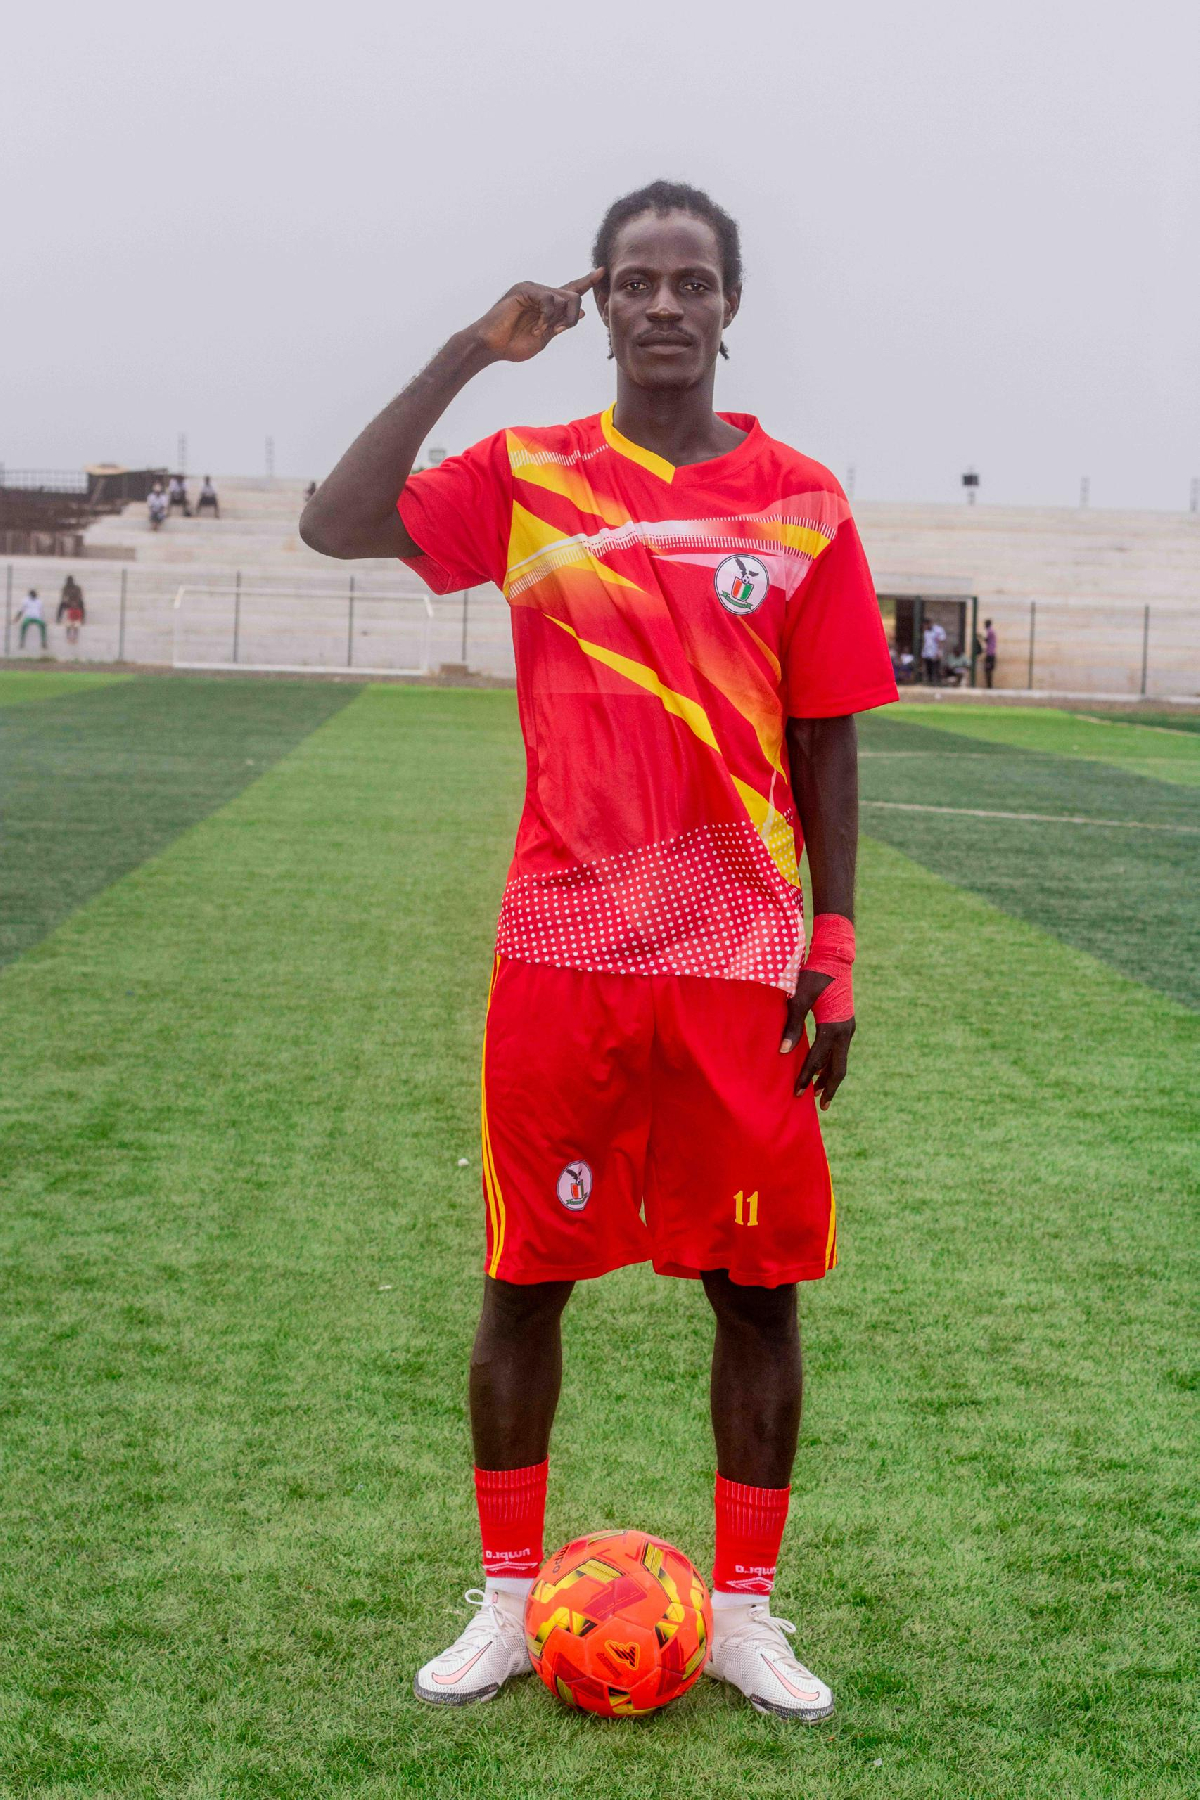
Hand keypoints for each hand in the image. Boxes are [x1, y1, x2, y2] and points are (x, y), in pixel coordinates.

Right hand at [472, 270, 603, 362]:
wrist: (491, 346)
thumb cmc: (513, 345)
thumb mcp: (544, 337)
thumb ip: (560, 324)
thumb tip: (580, 313)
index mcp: (546, 304)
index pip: (570, 290)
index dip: (586, 281)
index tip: (601, 272)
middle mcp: (541, 292)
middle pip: (573, 295)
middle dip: (571, 317)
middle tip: (558, 331)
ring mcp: (532, 289)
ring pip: (564, 297)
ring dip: (557, 319)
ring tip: (541, 331)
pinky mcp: (525, 289)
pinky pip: (549, 298)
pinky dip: (547, 316)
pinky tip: (538, 327)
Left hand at [780, 969, 855, 1110]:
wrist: (835, 957)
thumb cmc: (815, 975)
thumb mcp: (800, 998)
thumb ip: (791, 1024)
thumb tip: (783, 1051)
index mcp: (833, 1027)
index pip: (818, 1060)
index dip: (807, 1077)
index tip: (797, 1093)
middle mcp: (845, 1031)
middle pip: (838, 1068)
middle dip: (828, 1088)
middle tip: (820, 1107)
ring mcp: (848, 1027)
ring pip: (841, 1060)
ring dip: (830, 1077)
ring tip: (820, 1093)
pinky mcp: (845, 1023)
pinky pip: (840, 1050)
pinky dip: (831, 1063)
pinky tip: (822, 1068)